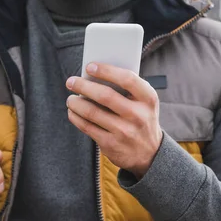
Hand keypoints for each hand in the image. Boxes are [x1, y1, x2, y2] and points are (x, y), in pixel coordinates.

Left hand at [66, 63, 162, 178]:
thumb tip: (93, 75)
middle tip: (71, 81)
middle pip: (105, 95)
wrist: (149, 153)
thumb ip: (126, 89)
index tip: (89, 66)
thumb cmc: (140, 118)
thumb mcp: (143, 103)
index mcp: (148, 99)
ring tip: (70, 98)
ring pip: (91, 112)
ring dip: (75, 103)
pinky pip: (87, 127)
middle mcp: (138, 115)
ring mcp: (124, 131)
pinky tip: (72, 111)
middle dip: (83, 86)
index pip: (127, 79)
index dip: (106, 71)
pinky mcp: (111, 144)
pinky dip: (75, 117)